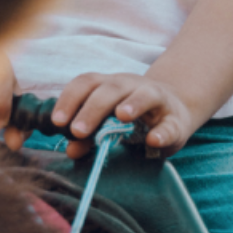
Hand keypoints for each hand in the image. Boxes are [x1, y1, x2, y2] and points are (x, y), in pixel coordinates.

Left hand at [52, 73, 207, 158]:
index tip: (57, 121)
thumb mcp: (108, 123)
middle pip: (110, 90)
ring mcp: (156, 98)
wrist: (174, 110)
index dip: (69, 99)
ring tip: (121, 116)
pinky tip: (153, 140)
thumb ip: (88, 136)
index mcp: (109, 85)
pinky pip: (169, 124)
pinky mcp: (176, 119)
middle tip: (77, 130)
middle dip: (92, 109)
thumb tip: (71, 150)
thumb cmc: (133, 116)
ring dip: (132, 104)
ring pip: (144, 95)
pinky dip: (162, 132)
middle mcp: (130, 85)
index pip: (85, 83)